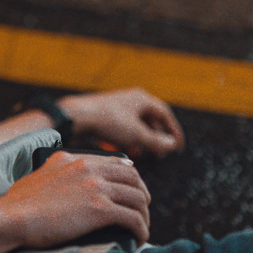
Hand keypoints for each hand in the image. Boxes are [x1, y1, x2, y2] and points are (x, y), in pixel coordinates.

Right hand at [0, 150, 150, 247]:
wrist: (9, 219)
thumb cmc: (15, 205)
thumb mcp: (37, 177)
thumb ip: (53, 174)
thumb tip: (58, 186)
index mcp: (71, 159)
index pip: (114, 162)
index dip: (130, 177)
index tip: (134, 189)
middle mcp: (87, 168)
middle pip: (132, 177)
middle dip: (142, 194)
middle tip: (142, 210)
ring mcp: (94, 187)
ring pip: (137, 197)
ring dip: (144, 214)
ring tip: (141, 227)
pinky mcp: (98, 209)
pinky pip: (132, 218)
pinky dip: (141, 229)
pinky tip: (139, 238)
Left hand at [58, 88, 184, 157]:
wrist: (75, 118)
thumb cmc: (108, 122)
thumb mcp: (137, 135)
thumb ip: (157, 141)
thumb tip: (171, 145)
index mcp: (141, 99)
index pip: (164, 114)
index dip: (173, 131)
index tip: (178, 147)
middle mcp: (129, 100)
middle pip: (149, 119)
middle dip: (155, 137)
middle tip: (159, 153)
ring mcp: (114, 107)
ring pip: (133, 126)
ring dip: (140, 141)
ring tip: (140, 154)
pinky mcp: (101, 117)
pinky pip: (119, 129)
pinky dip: (124, 140)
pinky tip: (122, 151)